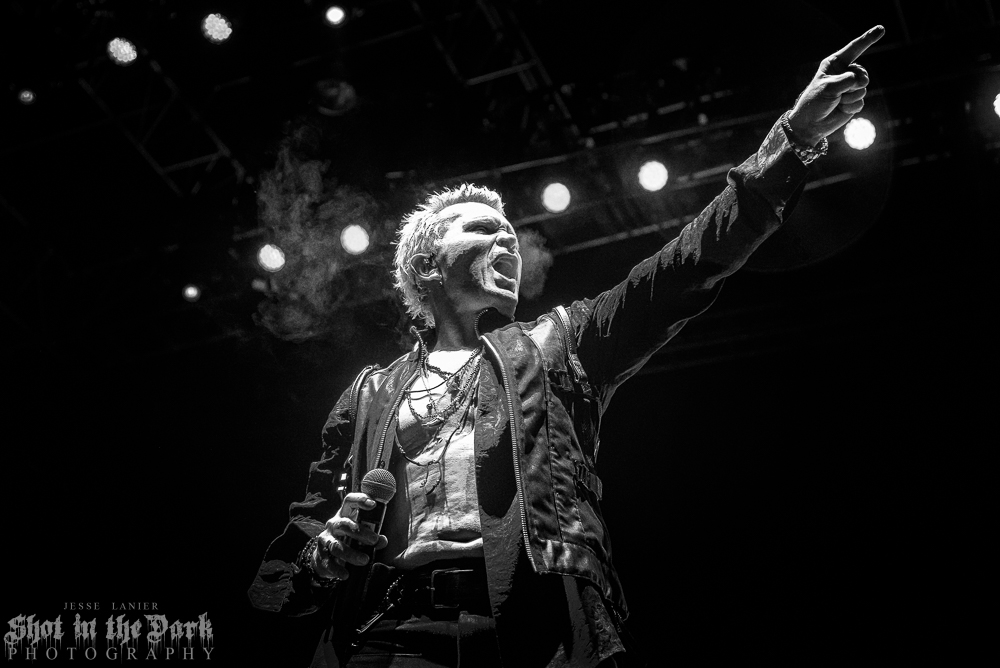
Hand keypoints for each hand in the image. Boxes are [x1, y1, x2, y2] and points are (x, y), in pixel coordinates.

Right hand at [310, 493, 388, 580]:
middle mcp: (333, 525)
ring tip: (365, 560)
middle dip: (360, 532)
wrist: (324, 557)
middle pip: (344, 524)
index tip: (373, 504)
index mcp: (344, 515)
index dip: (360, 500)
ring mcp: (326, 539)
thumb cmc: (347, 541)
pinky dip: (338, 569)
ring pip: (337, 545)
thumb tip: (383, 540)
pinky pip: (329, 562)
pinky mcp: (321, 554)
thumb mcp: (359, 537)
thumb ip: (372, 538)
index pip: (349, 501)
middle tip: (374, 540)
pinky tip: (346, 574)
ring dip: (351, 553)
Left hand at [787, 25, 884, 145]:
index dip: (868, 38)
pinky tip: (840, 109)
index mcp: (835, 64)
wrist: (810, 124)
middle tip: (840, 92)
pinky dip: (851, 107)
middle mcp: (845, 73)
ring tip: (837, 101)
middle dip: (854, 85)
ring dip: (850, 97)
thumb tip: (861, 82)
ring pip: (863, 88)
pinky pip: (861, 102)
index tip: (881, 29)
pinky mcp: (853, 100)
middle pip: (863, 73)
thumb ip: (846, 80)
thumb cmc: (814, 102)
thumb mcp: (828, 87)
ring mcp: (850, 87)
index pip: (855, 48)